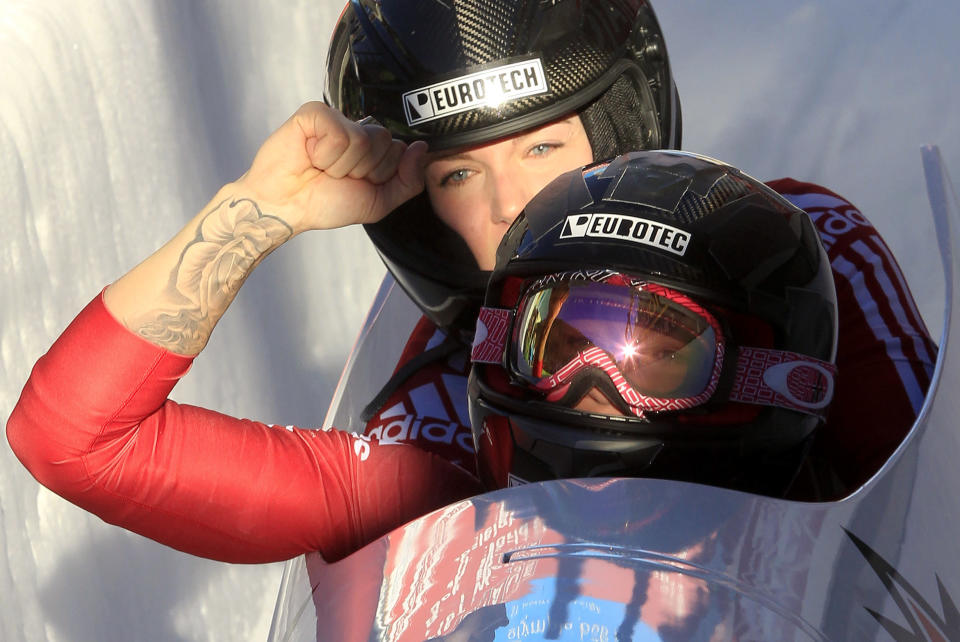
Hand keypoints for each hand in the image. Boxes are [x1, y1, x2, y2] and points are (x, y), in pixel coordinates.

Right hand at [234, 101, 426, 233]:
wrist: (286, 206)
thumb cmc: (325, 202)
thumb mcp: (378, 202)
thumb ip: (408, 181)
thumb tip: (422, 149)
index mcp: (374, 148)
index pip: (401, 151)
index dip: (382, 175)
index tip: (356, 183)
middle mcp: (357, 129)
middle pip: (386, 142)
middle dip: (363, 170)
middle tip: (336, 176)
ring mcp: (337, 119)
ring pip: (364, 139)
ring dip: (342, 166)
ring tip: (322, 168)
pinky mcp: (315, 113)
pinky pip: (340, 134)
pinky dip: (326, 155)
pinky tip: (310, 156)